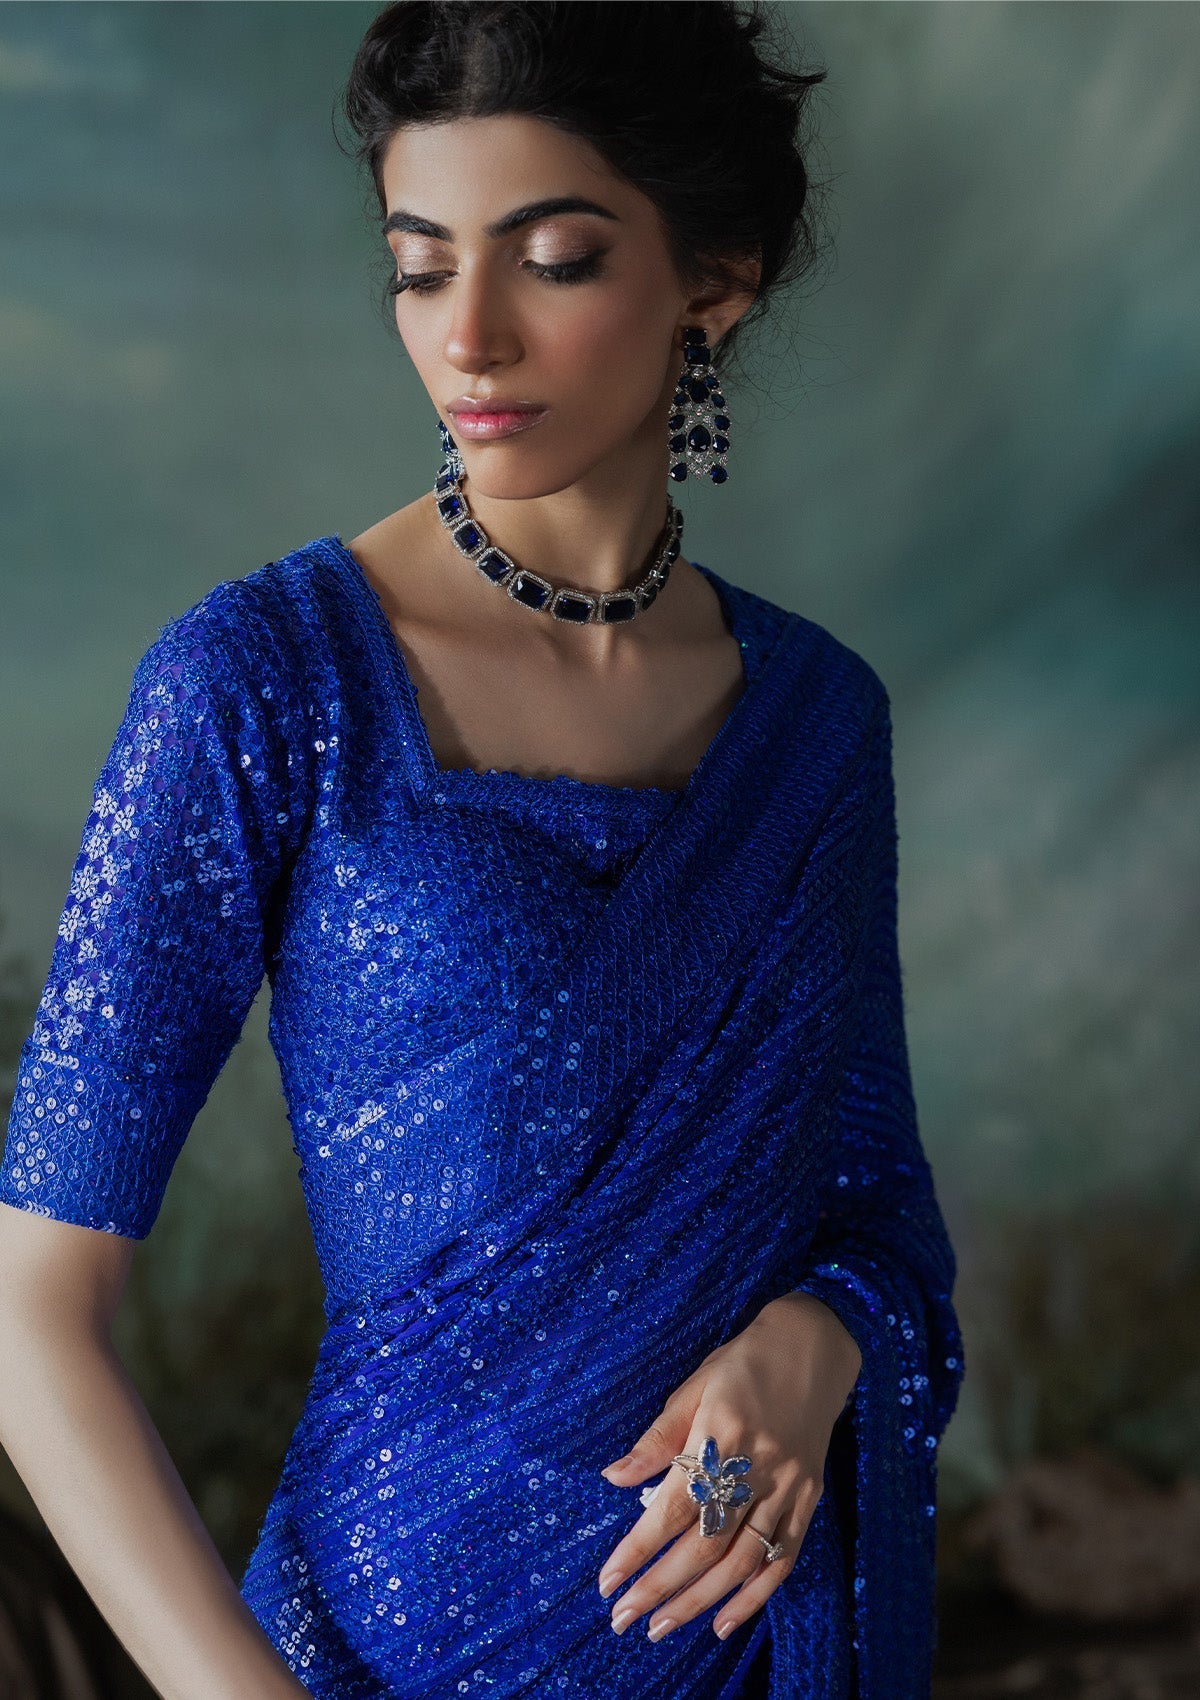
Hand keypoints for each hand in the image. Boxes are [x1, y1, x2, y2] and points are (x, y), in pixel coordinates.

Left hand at [596, 1291, 861, 1642]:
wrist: (813, 1347)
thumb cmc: (743, 1363)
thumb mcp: (694, 1387)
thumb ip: (657, 1439)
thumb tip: (614, 1477)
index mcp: (721, 1435)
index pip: (674, 1507)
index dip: (638, 1549)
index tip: (607, 1580)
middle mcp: (757, 1467)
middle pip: (705, 1544)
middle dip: (660, 1587)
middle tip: (624, 1617)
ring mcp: (788, 1486)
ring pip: (741, 1561)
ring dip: (699, 1601)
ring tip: (662, 1627)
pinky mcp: (809, 1498)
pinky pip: (782, 1558)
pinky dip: (754, 1596)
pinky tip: (723, 1620)